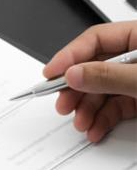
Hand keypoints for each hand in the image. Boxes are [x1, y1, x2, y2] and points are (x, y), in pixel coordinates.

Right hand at [44, 22, 136, 142]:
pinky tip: (96, 129)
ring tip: (80, 123)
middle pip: (95, 67)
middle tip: (62, 103)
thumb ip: (109, 76)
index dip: (70, 55)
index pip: (95, 39)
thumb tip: (74, 74)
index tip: (51, 73)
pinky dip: (104, 119)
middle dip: (77, 89)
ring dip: (88, 109)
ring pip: (103, 90)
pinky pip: (117, 106)